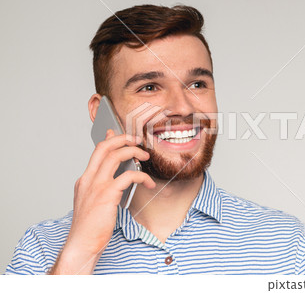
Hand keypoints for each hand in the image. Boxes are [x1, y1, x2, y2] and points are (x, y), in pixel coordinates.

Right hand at [49, 129, 154, 273]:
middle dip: (123, 138)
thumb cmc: (90, 226)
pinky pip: (128, 176)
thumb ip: (103, 186)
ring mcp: (97, 186)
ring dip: (133, 151)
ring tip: (145, 156)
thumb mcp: (93, 201)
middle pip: (105, 147)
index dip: (111, 139)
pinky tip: (148, 183)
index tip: (122, 134)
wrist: (82, 244)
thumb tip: (117, 175)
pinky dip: (142, 176)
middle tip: (138, 139)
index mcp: (85, 179)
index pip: (97, 151)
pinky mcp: (107, 195)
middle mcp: (89, 179)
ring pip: (115, 156)